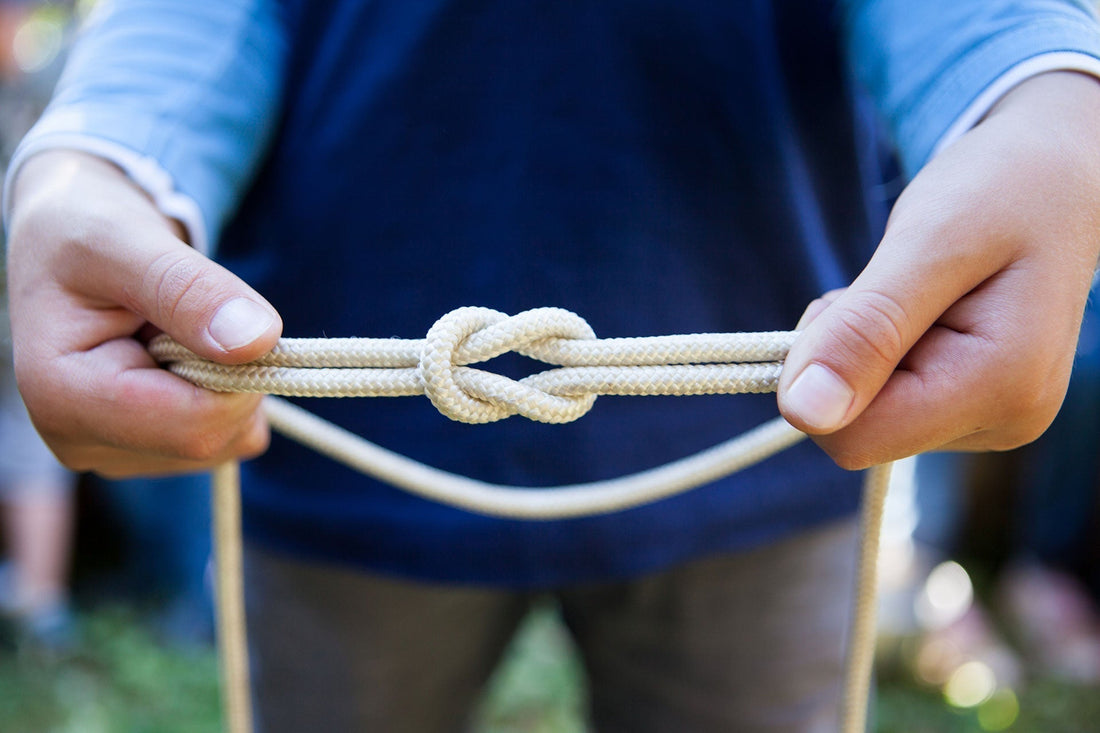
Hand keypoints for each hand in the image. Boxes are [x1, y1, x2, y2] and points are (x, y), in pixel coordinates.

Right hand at [6, 150, 281, 476]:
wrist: (68, 242)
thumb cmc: (83, 231)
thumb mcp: (128, 241)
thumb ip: (190, 290)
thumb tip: (257, 340)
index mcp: (61, 398)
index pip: (194, 427)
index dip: (240, 376)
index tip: (233, 315)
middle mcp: (81, 441)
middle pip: (213, 439)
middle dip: (234, 374)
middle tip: (195, 314)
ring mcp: (116, 453)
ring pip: (228, 441)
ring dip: (230, 379)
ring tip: (175, 329)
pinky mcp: (147, 450)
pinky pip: (227, 435)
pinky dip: (226, 391)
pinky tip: (182, 353)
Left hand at [778, 71, 1099, 468]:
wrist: (1060, 176)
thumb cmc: (1001, 190)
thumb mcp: (927, 242)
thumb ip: (865, 329)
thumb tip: (801, 412)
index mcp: (1002, 387)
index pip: (853, 438)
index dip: (819, 373)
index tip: (845, 302)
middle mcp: (1003, 420)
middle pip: (856, 430)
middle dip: (842, 356)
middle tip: (885, 285)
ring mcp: (992, 419)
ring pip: (867, 414)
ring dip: (860, 349)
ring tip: (914, 288)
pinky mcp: (974, 409)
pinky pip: (888, 399)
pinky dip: (879, 352)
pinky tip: (921, 309)